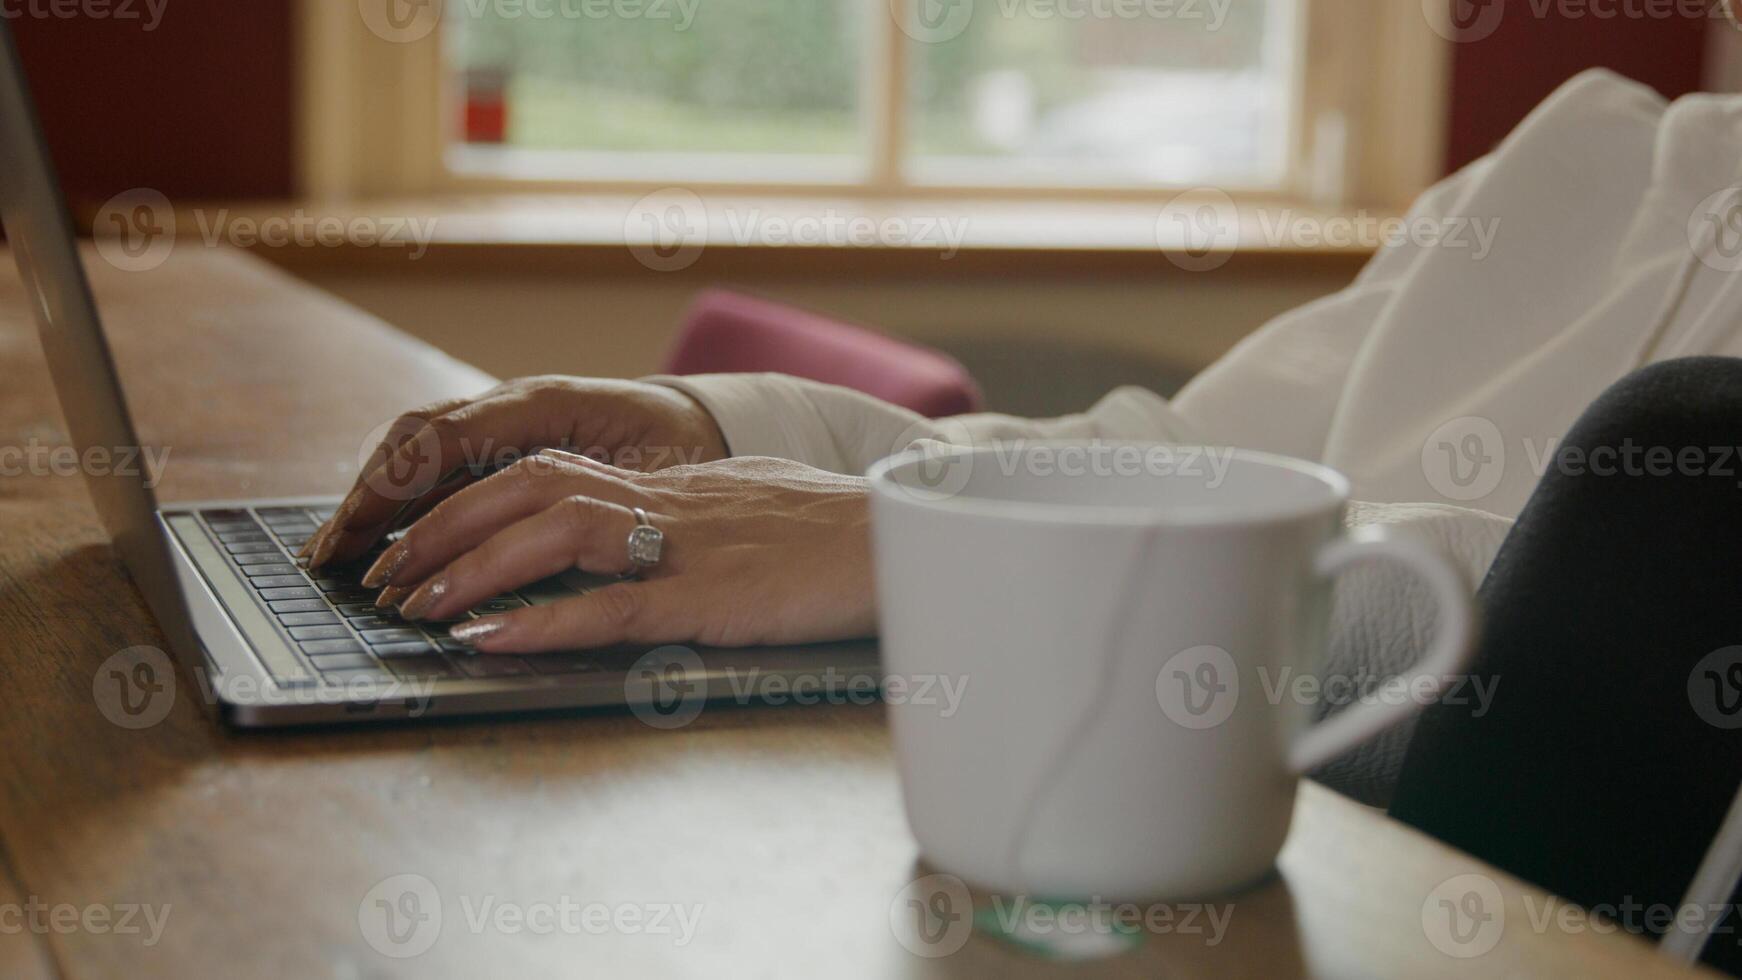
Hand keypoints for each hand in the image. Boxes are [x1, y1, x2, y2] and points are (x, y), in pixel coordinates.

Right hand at [304, 377, 727, 568]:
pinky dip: (399, 500)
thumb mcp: (657, 473)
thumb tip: (539, 542)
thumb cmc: (682, 450)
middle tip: (328, 555)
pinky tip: (374, 541)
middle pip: (415, 438)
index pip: (449, 437)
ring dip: (372, 499)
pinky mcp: (498, 442)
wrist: (699, 422)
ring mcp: (500, 418)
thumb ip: (600, 497)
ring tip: (332, 552)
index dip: (399, 487)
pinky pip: (436, 464)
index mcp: (545, 403)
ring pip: (415, 448)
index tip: (360, 532)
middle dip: (367, 496)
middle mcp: (512, 402)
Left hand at [357, 451, 875, 652]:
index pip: (549, 471)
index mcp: (672, 485)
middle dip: (443, 527)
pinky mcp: (712, 598)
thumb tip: (645, 539)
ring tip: (411, 605)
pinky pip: (610, 606)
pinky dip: (542, 620)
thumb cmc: (842, 531)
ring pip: (552, 534)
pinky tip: (488, 639)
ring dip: (471, 567)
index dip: (473, 501)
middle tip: (383, 572)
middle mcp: (665, 502)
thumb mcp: (753, 509)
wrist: (911, 538)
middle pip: (528, 488)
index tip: (420, 537)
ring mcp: (685, 546)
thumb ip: (692, 518)